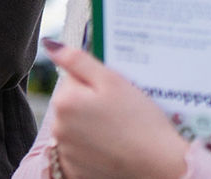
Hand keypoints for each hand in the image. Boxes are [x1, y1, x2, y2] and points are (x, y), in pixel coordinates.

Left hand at [42, 40, 188, 178]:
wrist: (160, 165)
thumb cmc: (141, 121)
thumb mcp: (113, 81)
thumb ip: (78, 60)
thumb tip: (50, 45)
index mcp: (64, 101)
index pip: (73, 80)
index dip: (96, 84)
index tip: (115, 95)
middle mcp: (58, 128)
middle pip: (72, 105)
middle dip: (91, 105)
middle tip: (120, 114)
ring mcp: (66, 152)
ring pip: (76, 129)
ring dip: (92, 128)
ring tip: (120, 133)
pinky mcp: (75, 171)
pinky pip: (80, 153)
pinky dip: (93, 150)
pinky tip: (114, 149)